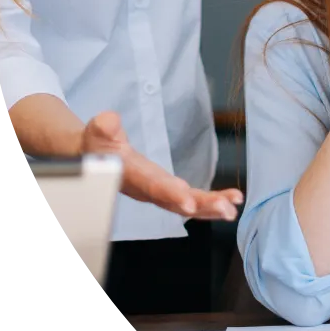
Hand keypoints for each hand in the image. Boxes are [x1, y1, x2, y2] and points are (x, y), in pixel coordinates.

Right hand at [81, 112, 242, 220]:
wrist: (95, 158)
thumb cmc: (97, 147)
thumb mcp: (96, 133)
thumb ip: (103, 128)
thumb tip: (109, 121)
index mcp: (133, 178)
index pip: (154, 188)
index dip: (171, 196)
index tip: (189, 204)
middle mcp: (149, 190)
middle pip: (178, 203)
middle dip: (203, 207)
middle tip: (227, 210)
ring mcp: (161, 192)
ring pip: (189, 205)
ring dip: (213, 207)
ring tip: (234, 206)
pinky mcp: (169, 190)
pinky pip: (193, 199)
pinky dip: (212, 201)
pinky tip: (232, 200)